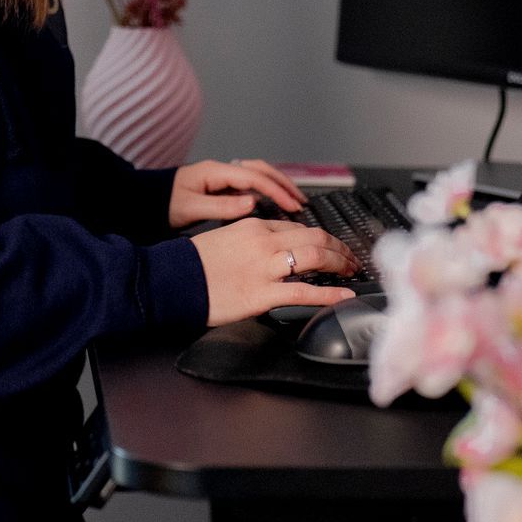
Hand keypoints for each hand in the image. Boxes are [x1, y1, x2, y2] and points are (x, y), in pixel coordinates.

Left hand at [167, 158, 305, 228]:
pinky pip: (250, 184)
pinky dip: (266, 191)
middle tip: (301, 202)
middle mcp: (220, 170)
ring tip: (294, 201)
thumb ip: (220, 207)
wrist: (146, 203)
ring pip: (257, 174)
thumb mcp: (191, 209)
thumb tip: (252, 203)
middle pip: (260, 170)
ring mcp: (221, 177)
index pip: (253, 177)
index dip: (276, 191)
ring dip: (277, 185)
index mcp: (214, 172)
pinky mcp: (221, 186)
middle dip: (283, 184)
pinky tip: (275, 204)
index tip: (292, 206)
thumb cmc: (165, 205)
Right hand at [188, 219, 360, 325]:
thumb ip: (250, 241)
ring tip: (351, 272)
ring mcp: (264, 267)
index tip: (331, 248)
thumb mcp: (224, 239)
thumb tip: (271, 250)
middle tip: (351, 259)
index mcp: (253, 226)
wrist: (170, 280)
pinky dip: (329, 294)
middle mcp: (263, 241)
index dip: (322, 238)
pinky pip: (304, 291)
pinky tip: (343, 295)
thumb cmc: (192, 264)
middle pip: (315, 237)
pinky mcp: (261, 294)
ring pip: (315, 257)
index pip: (298, 228)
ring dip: (340, 264)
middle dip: (339, 248)